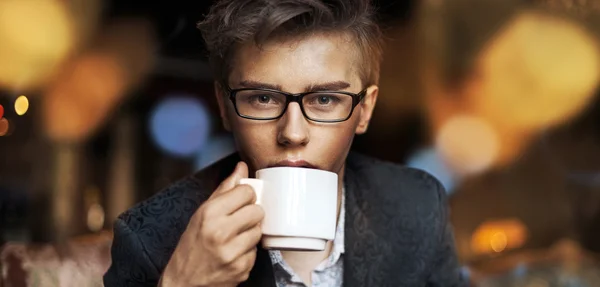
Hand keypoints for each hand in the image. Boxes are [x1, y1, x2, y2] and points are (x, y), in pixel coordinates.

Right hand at [160, 162, 263, 286]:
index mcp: (209, 213)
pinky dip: (248, 252)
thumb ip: (224, 189)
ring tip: (235, 237)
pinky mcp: (241, 269)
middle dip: (250, 214)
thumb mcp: (201, 213)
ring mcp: (232, 252)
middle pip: (257, 210)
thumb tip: (241, 167)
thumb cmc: (191, 245)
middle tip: (238, 220)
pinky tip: (234, 253)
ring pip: (259, 231)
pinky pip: (256, 252)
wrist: (183, 283)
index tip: (240, 201)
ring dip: (250, 233)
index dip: (245, 195)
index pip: (246, 191)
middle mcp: (220, 232)